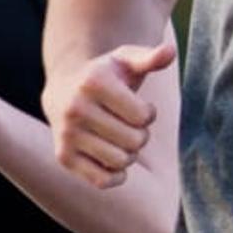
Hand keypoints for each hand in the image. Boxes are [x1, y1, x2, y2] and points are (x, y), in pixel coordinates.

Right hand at [47, 40, 173, 183]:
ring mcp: (66, 135)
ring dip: (130, 154)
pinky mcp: (63, 157)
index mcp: (93, 82)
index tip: (137, 107)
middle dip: (140, 135)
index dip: (148, 114)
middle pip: (135, 141)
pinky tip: (111, 160)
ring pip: (121, 161)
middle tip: (128, 125)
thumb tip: (169, 51)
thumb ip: (150, 58)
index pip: (144, 116)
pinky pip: (103, 181)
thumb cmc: (105, 75)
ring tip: (119, 139)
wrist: (63, 90)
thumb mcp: (126, 61)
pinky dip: (115, 175)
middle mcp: (75, 109)